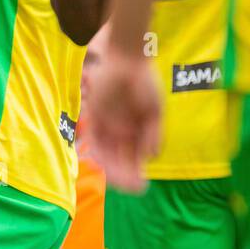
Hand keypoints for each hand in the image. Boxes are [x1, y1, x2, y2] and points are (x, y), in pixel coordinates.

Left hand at [90, 51, 162, 193]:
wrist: (129, 61)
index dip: (136, 175)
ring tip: (121, 181)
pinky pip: (94, 140)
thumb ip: (154, 135)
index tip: (141, 187)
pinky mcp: (94, 117)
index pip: (133, 160)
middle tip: (132, 187)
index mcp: (135, 133)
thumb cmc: (145, 83)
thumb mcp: (155, 112)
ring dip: (113, 170)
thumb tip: (151, 157)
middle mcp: (120, 133)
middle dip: (125, 176)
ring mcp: (107, 126)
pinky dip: (98, 153)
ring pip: (107, 155)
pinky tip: (104, 164)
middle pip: (119, 160)